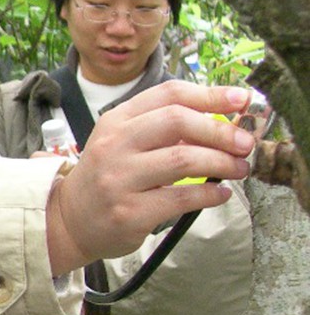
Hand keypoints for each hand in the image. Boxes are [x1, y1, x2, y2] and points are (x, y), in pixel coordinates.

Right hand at [46, 82, 254, 274]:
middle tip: (244, 143)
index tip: (240, 101)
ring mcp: (120, 179)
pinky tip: (220, 193)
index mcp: (116, 121)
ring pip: (184, 159)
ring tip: (238, 169)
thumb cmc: (105, 178)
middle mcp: (114, 146)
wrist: (69, 220)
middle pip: (178, 121)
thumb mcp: (121, 142)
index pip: (169, 94)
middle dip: (221, 130)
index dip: (210, 94)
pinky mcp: (130, 211)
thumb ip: (160, 128)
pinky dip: (211, 194)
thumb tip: (219, 122)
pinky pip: (182, 198)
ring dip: (223, 163)